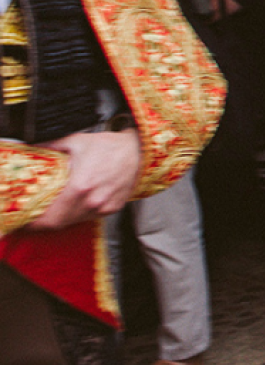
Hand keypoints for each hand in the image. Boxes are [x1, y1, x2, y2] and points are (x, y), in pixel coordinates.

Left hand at [25, 130, 142, 230]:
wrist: (139, 151)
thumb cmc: (109, 146)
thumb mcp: (76, 141)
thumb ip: (50, 146)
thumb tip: (29, 147)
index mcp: (80, 186)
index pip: (51, 217)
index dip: (35, 223)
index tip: (26, 220)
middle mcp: (93, 201)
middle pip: (60, 223)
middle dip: (45, 222)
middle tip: (35, 216)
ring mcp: (104, 207)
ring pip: (75, 221)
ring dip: (63, 217)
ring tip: (55, 207)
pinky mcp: (113, 208)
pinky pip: (90, 216)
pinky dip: (80, 212)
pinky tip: (77, 201)